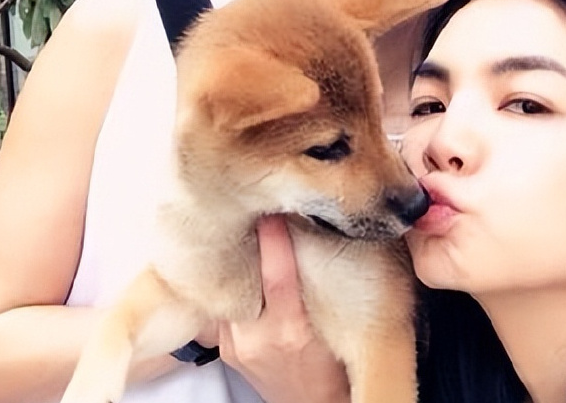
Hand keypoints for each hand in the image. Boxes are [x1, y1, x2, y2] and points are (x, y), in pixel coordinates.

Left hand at [218, 215, 349, 402]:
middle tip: (254, 204)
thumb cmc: (336, 361)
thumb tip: (322, 228)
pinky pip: (223, 304)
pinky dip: (234, 282)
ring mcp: (235, 343)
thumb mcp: (342, 321)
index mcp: (292, 329)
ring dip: (239, 258)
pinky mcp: (223, 347)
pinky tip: (245, 267)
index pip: (277, 273)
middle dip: (250, 238)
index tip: (272, 206)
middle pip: (246, 274)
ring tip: (248, 229)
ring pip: (230, 286)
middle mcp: (257, 337)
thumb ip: (324, 279)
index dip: (273, 236)